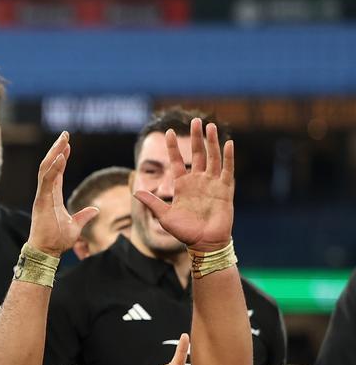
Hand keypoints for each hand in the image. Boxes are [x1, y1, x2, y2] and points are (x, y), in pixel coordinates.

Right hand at [28, 132, 98, 255]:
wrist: (47, 252)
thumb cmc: (57, 241)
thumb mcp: (76, 226)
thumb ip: (84, 216)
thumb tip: (95, 210)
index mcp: (52, 196)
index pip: (56, 172)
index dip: (62, 158)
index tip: (68, 145)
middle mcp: (45, 193)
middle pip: (50, 165)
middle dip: (57, 149)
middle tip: (65, 134)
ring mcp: (42, 196)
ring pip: (46, 169)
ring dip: (54, 153)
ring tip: (63, 140)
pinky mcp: (41, 201)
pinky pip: (47, 180)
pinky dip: (53, 167)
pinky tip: (61, 156)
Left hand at [134, 119, 234, 252]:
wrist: (203, 244)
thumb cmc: (184, 232)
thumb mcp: (164, 216)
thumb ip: (151, 202)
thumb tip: (135, 191)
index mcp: (182, 185)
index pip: (177, 161)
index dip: (173, 147)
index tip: (168, 132)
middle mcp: (198, 181)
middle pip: (197, 154)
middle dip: (196, 138)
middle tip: (196, 120)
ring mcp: (212, 184)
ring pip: (212, 158)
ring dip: (212, 142)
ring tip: (210, 126)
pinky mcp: (225, 190)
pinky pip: (227, 170)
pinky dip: (228, 157)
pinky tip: (229, 143)